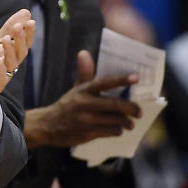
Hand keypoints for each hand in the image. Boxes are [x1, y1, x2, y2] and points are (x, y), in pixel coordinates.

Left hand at [0, 8, 34, 124]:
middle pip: (20, 53)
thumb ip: (8, 30)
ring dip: (10, 51)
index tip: (30, 21)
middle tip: (18, 26)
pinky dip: (0, 71)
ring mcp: (2, 77)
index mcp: (11, 56)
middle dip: (20, 40)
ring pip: (11, 65)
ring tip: (6, 39)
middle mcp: (10, 66)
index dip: (28, 34)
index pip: (24, 44)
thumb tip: (26, 12)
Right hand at [24, 50, 139, 149]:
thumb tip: (84, 53)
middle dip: (130, 108)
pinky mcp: (87, 133)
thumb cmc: (68, 104)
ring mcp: (86, 120)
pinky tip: (118, 129)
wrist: (48, 125)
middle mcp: (85, 104)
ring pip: (114, 120)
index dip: (121, 79)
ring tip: (130, 123)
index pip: (105, 82)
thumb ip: (85, 73)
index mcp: (84, 90)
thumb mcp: (76, 88)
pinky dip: (117, 131)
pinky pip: (109, 132)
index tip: (136, 78)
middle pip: (114, 104)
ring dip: (126, 122)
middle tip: (139, 111)